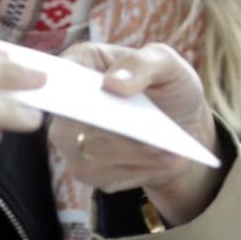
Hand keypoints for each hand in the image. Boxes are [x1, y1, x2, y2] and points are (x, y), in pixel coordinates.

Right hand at [50, 42, 221, 226]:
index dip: (65, 84)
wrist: (181, 123)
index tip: (96, 91)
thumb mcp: (166, 64)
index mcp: (81, 63)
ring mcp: (70, 139)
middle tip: (150, 134)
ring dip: (134, 155)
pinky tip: (167, 162)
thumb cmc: (167, 84)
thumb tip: (111, 84)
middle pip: (73, 120)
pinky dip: (139, 170)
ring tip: (170, 152)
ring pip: (91, 153)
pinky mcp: (85, 168)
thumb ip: (141, 63)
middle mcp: (66, 103)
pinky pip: (104, 175)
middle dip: (113, 128)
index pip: (59, 72)